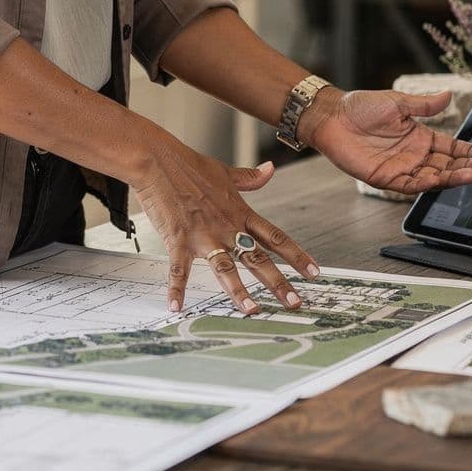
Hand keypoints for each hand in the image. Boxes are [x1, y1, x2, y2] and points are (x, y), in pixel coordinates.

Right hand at [126, 138, 322, 316]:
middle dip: (277, 282)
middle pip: (257, 258)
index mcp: (239, 213)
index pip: (275, 237)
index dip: (296, 255)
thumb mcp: (225, 172)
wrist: (158, 160)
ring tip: (251, 310)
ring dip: (239, 291)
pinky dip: (176, 289)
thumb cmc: (188, 165)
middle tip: (294, 302)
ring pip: (226, 268)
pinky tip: (176, 306)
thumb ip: (249, 178)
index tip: (313, 272)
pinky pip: (179, 269)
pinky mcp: (179, 239)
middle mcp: (226, 227)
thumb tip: (270, 170)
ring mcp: (204, 235)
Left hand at [303, 88, 471, 195]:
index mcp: (421, 136)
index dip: (470, 151)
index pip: (452, 147)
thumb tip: (449, 95)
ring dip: (452, 177)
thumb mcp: (397, 102)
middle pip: (447, 165)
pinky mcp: (386, 178)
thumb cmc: (361, 107)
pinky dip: (424, 184)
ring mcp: (402, 167)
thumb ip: (424, 104)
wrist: (332, 117)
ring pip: (433, 177)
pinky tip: (438, 180)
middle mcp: (415, 154)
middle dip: (468, 166)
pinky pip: (409, 184)